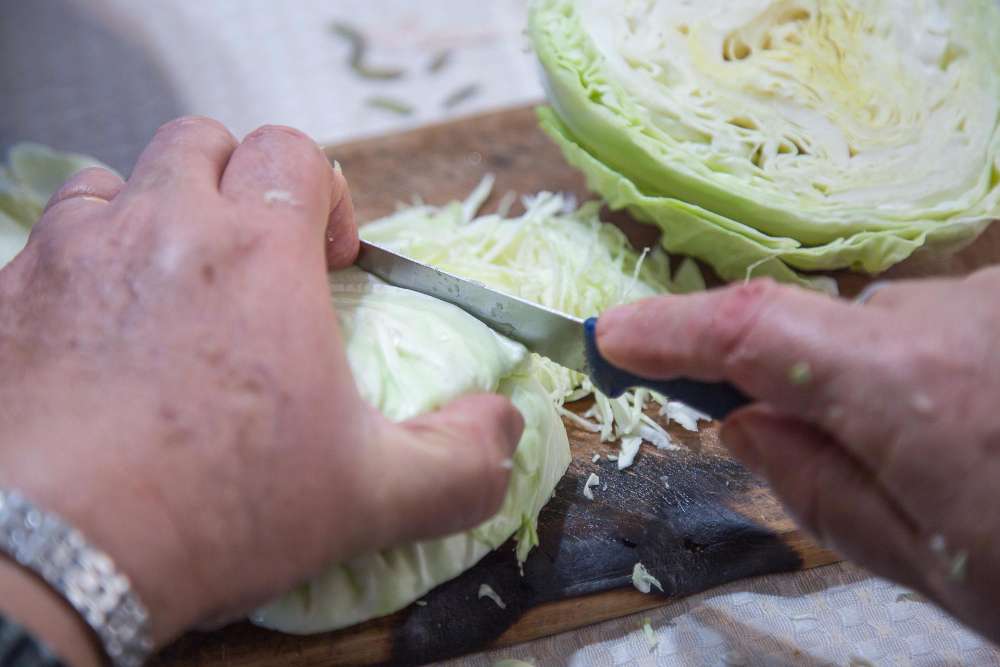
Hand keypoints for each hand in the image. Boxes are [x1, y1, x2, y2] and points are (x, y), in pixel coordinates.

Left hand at [0, 117, 522, 657]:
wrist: (51, 556)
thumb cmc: (218, 511)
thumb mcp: (371, 497)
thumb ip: (462, 461)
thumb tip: (506, 425)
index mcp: (258, 250)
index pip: (293, 151)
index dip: (322, 193)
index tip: (327, 261)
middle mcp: (163, 226)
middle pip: (202, 143)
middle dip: (237, 184)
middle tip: (251, 260)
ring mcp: (74, 253)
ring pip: (118, 181)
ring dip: (153, 214)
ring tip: (171, 288)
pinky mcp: (8, 296)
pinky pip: (47, 239)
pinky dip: (84, 262)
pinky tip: (99, 332)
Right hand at [597, 273, 999, 640]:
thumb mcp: (925, 561)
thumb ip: (818, 488)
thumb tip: (742, 425)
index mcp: (912, 385)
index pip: (755, 331)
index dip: (671, 329)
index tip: (610, 339)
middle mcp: (951, 315)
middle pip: (819, 330)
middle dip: (794, 384)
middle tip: (810, 455)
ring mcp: (991, 298)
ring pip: (878, 328)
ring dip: (871, 382)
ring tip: (932, 460)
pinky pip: (933, 325)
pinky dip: (921, 371)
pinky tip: (970, 427)